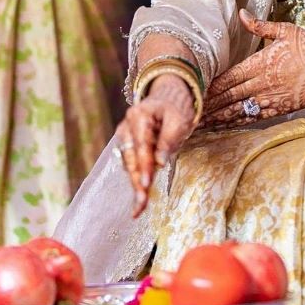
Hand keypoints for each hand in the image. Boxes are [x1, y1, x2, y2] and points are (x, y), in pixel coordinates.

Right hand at [116, 75, 195, 217]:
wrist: (169, 97)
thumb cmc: (176, 107)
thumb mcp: (180, 120)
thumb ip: (168, 140)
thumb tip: (159, 163)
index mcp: (139, 115)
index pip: (141, 145)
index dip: (144, 166)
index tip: (146, 185)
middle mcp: (126, 127)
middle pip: (131, 158)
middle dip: (137, 181)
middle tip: (142, 203)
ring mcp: (125, 137)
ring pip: (129, 165)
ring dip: (135, 185)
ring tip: (140, 207)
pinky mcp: (129, 147)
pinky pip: (132, 165)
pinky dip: (137, 180)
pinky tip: (140, 199)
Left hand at [200, 10, 304, 129]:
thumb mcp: (288, 30)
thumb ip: (261, 26)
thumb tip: (242, 14)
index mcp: (263, 63)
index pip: (230, 77)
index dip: (211, 86)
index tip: (195, 90)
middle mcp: (264, 83)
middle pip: (230, 96)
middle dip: (209, 104)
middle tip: (189, 111)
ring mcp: (272, 98)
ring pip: (239, 109)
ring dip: (219, 116)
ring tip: (201, 122)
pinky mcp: (281, 108)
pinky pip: (255, 116)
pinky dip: (238, 121)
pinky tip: (227, 124)